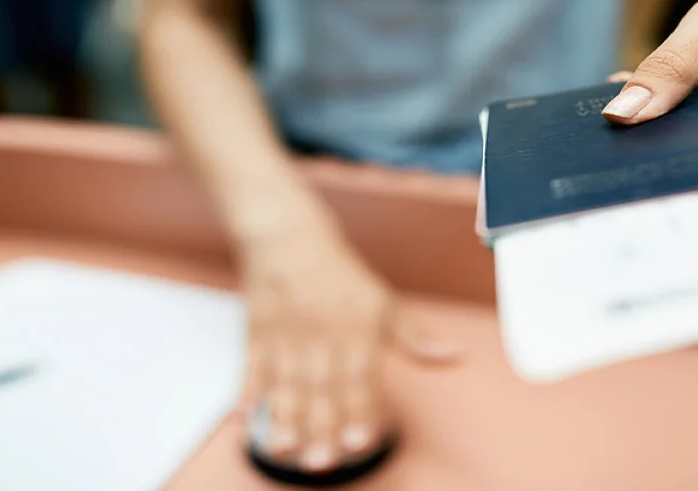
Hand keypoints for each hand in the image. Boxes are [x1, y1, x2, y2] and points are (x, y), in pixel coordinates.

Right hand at [237, 230, 457, 471]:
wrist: (288, 236)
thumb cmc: (339, 275)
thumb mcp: (382, 301)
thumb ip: (412, 337)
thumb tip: (453, 355)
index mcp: (355, 327)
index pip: (360, 376)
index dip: (361, 410)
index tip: (362, 441)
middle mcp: (321, 333)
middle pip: (321, 387)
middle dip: (321, 427)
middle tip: (323, 462)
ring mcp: (286, 335)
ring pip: (285, 383)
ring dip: (284, 418)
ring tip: (284, 448)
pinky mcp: (257, 335)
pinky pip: (250, 367)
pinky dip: (246, 392)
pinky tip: (245, 418)